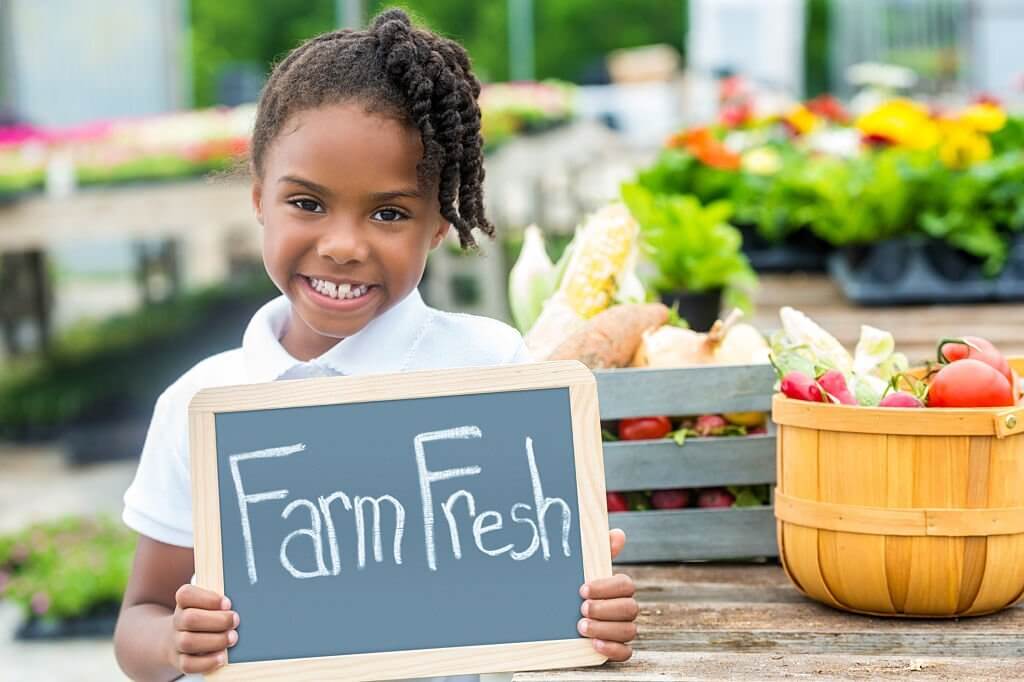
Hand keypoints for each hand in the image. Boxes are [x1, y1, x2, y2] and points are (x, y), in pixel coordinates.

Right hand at [167, 585, 238, 675]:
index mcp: (184, 602)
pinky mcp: (180, 661)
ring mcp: (176, 642)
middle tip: (236, 621)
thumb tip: (245, 602)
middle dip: (218, 621)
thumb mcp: (209, 604)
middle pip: (190, 619)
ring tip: (232, 638)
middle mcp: (177, 621)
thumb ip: (222, 602)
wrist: (180, 638)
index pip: (186, 595)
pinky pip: (188, 664)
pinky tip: (222, 657)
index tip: (228, 604)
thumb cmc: (204, 616)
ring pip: (188, 642)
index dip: (208, 599)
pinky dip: (206, 662)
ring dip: (214, 640)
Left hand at [578, 528, 636, 661]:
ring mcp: (622, 628)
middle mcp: (624, 607)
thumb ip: (598, 550)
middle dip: (605, 609)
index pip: (626, 585)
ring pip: (629, 631)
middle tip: (582, 609)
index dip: (607, 587)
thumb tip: (618, 535)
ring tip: (581, 627)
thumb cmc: (575, 587)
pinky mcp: (616, 648)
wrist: (558, 614)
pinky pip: (626, 652)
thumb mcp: (582, 568)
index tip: (583, 589)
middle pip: (630, 608)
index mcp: (618, 587)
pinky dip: (613, 649)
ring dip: (605, 629)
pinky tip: (594, 644)